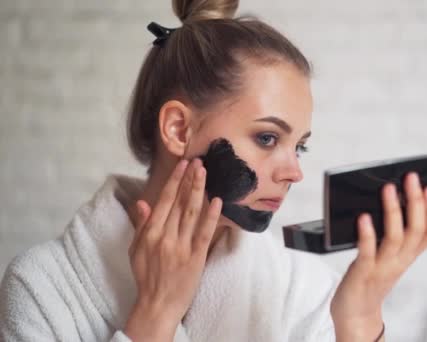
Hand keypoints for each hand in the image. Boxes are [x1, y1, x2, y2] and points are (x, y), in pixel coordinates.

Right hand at [124, 159, 222, 341]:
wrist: (157, 304)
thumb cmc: (147, 276)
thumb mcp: (136, 249)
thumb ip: (141, 225)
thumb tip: (142, 202)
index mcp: (150, 233)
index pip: (164, 201)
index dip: (174, 181)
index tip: (182, 165)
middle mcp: (164, 237)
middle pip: (178, 203)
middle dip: (188, 180)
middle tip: (198, 161)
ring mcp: (181, 247)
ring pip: (191, 213)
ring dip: (198, 190)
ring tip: (205, 172)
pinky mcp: (195, 257)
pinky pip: (204, 232)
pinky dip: (211, 216)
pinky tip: (217, 200)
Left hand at [330, 172, 426, 341]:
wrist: (355, 314)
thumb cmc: (369, 279)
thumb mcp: (389, 258)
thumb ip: (394, 236)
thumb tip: (394, 201)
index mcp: (408, 257)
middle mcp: (399, 262)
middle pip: (415, 231)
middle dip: (416, 202)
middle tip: (411, 177)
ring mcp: (381, 268)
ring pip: (395, 238)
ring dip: (393, 211)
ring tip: (389, 188)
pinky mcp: (362, 274)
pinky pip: (367, 253)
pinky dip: (367, 234)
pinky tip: (364, 217)